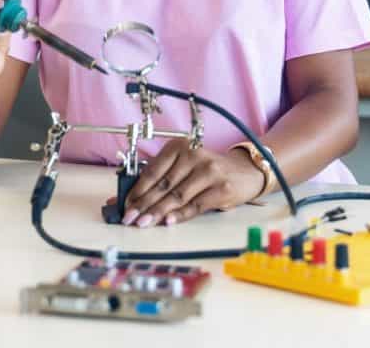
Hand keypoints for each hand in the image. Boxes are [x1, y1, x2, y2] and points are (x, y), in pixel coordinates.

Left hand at [116, 140, 264, 226]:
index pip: (153, 171)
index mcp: (180, 147)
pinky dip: (180, 215)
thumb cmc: (208, 170)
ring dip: (158, 212)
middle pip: (163, 185)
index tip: (125, 204)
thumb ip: (163, 178)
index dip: (137, 190)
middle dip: (143, 204)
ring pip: (177, 196)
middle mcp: (194, 155)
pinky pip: (195, 205)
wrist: (244, 171)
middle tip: (129, 217)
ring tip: (143, 222)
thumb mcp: (185, 166)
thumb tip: (133, 199)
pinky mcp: (222, 188)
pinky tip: (168, 222)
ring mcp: (209, 171)